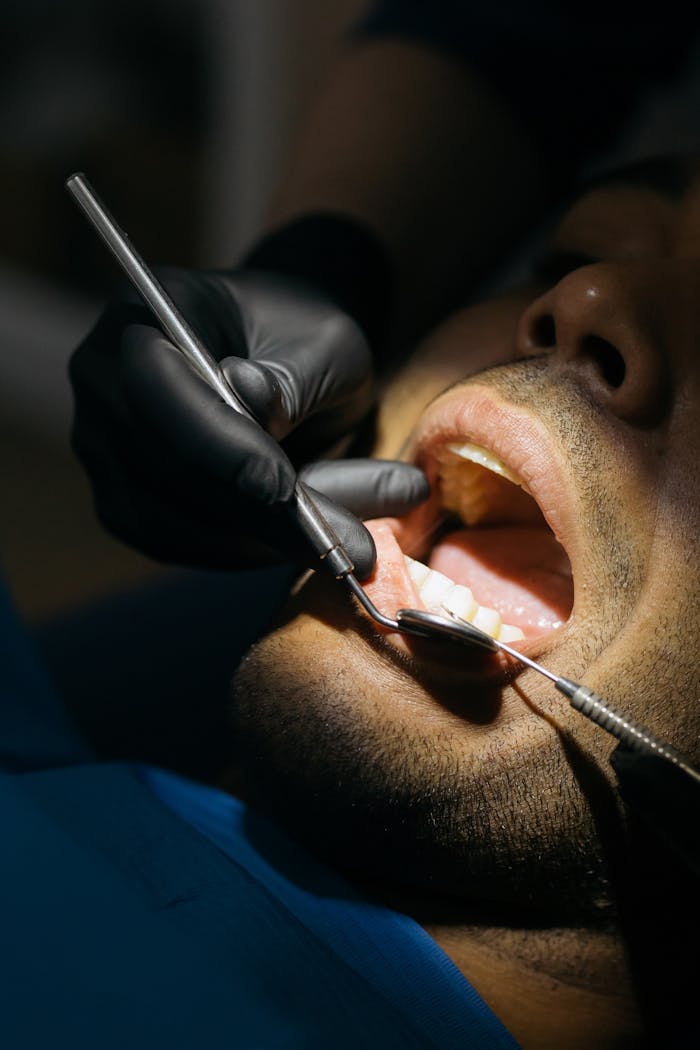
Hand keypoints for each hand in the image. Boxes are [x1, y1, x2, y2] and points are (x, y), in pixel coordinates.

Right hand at [69, 267, 426, 577]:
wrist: (286, 359)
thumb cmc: (308, 338)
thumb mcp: (325, 342)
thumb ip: (292, 375)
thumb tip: (248, 395)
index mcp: (139, 316)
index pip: (158, 388)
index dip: (218, 446)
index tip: (284, 488)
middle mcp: (103, 384)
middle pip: (167, 470)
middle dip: (263, 514)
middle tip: (354, 546)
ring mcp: (105, 448)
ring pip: (179, 522)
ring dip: (273, 540)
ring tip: (358, 540)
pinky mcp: (128, 501)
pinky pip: (184, 545)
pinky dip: (253, 552)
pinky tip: (313, 541)